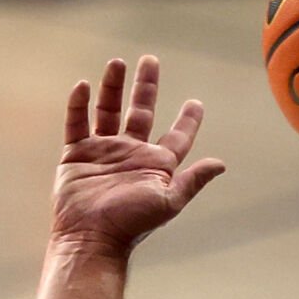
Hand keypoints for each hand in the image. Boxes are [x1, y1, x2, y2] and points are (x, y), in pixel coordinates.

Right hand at [50, 55, 225, 254]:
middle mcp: (130, 154)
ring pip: (108, 111)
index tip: (195, 102)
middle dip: (146, 87)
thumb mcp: (169, 200)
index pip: (176, 136)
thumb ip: (193, 180)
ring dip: (113, 87)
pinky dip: (79, 104)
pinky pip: (77, 123)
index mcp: (155, 164)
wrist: (91, 238)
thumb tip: (222, 164)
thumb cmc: (132, 223)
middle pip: (140, 111)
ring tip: (117, 62)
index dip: (187, 120)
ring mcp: (102, 152)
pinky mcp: (76, 155)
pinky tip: (84, 85)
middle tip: (151, 60)